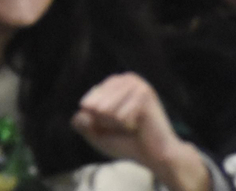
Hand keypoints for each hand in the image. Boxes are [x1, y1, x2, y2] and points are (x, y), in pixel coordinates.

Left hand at [71, 74, 208, 190]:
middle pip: (96, 104)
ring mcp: (137, 85)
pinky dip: (126, 126)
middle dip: (105, 122)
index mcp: (117, 82)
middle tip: (125, 128)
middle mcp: (128, 78)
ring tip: (132, 127)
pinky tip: (139, 127)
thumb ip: (83, 124)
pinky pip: (119, 116)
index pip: (90, 99)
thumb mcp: (99, 134)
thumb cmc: (128, 143)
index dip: (97, 119)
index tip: (114, 126)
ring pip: (105, 110)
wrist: (157, 156)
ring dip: (115, 124)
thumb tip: (78, 115)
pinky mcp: (145, 96)